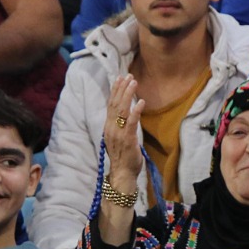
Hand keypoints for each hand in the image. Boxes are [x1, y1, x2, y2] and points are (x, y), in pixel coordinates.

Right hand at [102, 75, 144, 192]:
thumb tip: (125, 115)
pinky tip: (141, 102)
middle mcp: (111, 128)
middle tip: (128, 75)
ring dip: (127, 94)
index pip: (110, 104)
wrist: (122, 173)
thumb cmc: (123, 157)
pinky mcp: (127, 139)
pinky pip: (131, 122)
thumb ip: (119, 126)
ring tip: (134, 82)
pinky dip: (135, 111)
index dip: (115, 90)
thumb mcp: (118, 138)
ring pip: (121, 109)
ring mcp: (118, 133)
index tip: (120, 78)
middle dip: (121, 88)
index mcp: (108, 127)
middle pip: (114, 103)